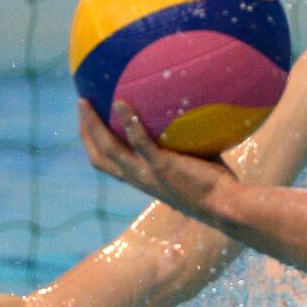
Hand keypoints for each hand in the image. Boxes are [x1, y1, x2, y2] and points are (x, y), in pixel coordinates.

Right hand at [78, 99, 236, 223]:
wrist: (225, 205)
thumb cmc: (212, 184)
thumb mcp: (188, 162)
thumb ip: (180, 142)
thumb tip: (185, 111)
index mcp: (140, 179)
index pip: (106, 163)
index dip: (92, 142)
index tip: (88, 120)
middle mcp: (138, 179)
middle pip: (98, 156)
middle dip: (85, 130)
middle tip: (82, 103)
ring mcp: (148, 175)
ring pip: (109, 150)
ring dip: (94, 125)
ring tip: (87, 101)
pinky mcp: (163, 169)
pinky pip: (140, 144)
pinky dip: (128, 124)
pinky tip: (122, 102)